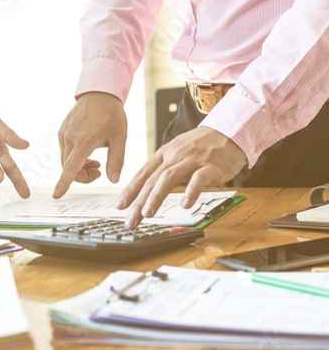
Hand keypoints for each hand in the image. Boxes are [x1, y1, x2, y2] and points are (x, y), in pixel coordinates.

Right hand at [54, 92, 126, 198]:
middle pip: (69, 169)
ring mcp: (64, 134)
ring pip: (66, 161)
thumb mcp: (119, 138)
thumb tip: (113, 180)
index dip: (63, 183)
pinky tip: (87, 151)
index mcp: (84, 140)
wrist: (99, 93)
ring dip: (79, 167)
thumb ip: (116, 161)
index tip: (57, 195)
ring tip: (96, 161)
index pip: (71, 167)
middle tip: (99, 170)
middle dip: (83, 176)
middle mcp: (70, 138)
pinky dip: (75, 158)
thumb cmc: (110, 113)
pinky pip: (65, 152)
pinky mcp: (62, 132)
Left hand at [116, 126, 247, 226]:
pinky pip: (199, 179)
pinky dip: (191, 191)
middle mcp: (175, 156)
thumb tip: (144, 190)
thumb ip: (162, 169)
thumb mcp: (176, 152)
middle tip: (131, 219)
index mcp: (164, 154)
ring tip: (148, 213)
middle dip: (139, 201)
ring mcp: (192, 161)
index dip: (130, 191)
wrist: (229, 130)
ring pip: (169, 178)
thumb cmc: (201, 145)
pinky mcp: (211, 166)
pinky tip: (185, 205)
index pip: (142, 174)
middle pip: (152, 179)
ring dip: (156, 197)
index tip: (120, 206)